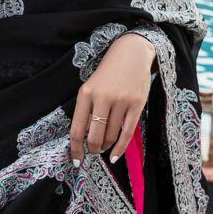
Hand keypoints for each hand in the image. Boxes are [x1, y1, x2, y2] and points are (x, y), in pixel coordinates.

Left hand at [70, 33, 156, 166]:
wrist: (131, 53)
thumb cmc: (108, 73)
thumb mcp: (91, 87)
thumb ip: (87, 111)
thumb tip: (86, 139)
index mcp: (86, 94)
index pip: (77, 129)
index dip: (75, 149)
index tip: (76, 161)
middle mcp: (102, 97)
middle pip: (94, 136)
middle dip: (92, 150)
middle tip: (93, 153)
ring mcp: (121, 100)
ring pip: (111, 136)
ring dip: (106, 147)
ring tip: (105, 147)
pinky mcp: (137, 103)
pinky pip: (127, 133)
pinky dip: (120, 148)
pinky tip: (115, 156)